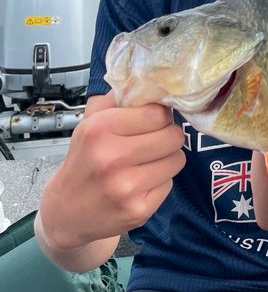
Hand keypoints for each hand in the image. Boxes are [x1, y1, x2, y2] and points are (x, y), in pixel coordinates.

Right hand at [38, 90, 185, 258]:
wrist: (65, 213)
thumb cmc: (83, 161)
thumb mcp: (90, 124)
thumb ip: (118, 99)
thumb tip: (150, 79)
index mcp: (100, 129)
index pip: (158, 113)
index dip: (160, 115)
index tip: (153, 120)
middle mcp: (112, 158)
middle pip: (173, 136)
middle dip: (167, 136)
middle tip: (154, 141)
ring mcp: (127, 187)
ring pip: (177, 159)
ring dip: (167, 159)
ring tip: (146, 162)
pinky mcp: (139, 210)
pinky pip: (170, 184)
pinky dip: (160, 182)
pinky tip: (141, 183)